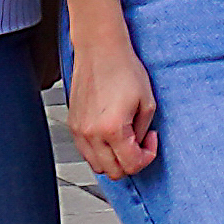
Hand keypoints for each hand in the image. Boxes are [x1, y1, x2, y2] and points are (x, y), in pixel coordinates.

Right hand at [66, 41, 159, 181]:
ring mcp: (78, 130)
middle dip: (131, 162)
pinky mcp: (72, 124)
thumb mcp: (147, 102)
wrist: (100, 51)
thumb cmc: (123, 68)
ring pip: (97, 166)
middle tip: (140, 144)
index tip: (150, 142)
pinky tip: (110, 136)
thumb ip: (143, 131)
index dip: (147, 156)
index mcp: (112, 129)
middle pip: (113, 172)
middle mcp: (91, 134)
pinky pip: (85, 152)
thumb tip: (139, 145)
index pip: (131, 165)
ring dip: (114, 159)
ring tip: (125, 139)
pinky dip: (99, 151)